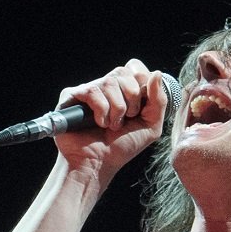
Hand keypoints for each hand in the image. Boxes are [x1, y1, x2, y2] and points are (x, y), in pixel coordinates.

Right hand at [52, 58, 173, 180]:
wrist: (99, 163)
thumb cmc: (122, 147)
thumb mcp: (150, 126)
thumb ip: (159, 100)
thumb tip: (157, 72)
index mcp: (124, 88)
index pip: (135, 67)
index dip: (142, 84)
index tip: (139, 109)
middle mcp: (106, 85)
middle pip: (124, 71)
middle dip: (131, 99)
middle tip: (126, 119)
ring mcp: (88, 89)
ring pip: (109, 82)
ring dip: (116, 109)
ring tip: (111, 126)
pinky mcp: (71, 96)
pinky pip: (93, 91)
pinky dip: (101, 110)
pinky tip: (98, 123)